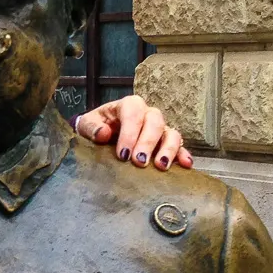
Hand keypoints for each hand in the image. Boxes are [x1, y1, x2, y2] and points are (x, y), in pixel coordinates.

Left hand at [75, 94, 192, 170]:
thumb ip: (92, 127)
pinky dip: (183, 154)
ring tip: (160, 166)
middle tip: (139, 162)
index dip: (129, 133)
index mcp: (129, 105)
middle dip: (147, 143)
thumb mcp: (87, 124)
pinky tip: (185, 165)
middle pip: (155, 122)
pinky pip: (180, 146)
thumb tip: (103, 133)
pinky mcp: (166, 142)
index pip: (133, 114)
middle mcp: (147, 114)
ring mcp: (160, 128)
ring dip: (168, 149)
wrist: (101, 132)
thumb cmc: (96, 127)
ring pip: (171, 133)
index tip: (122, 154)